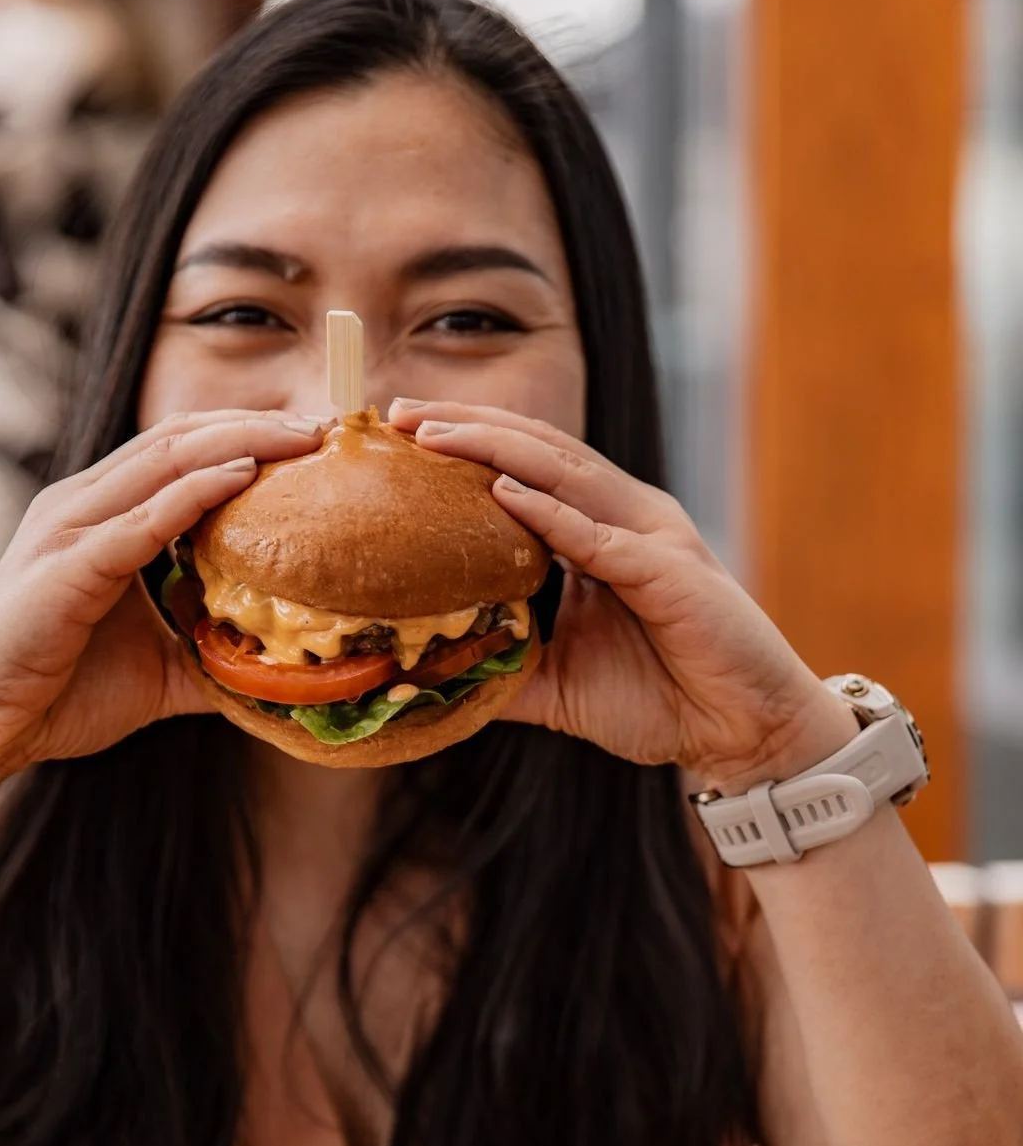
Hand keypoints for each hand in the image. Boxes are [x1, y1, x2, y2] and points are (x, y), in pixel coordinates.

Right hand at [0, 410, 324, 781]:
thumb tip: (279, 674)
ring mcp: (69, 528)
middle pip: (181, 436)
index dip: (248, 436)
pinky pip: (143, 516)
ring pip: (167, 458)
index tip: (316, 442)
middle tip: (327, 426)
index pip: (182, 450)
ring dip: (242, 442)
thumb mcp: (155, 671)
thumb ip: (209, 656)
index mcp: (99, 515)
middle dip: (258, 425)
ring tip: (305, 436)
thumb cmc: (55, 694)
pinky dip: (197, 490)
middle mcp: (81, 504)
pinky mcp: (66, 566)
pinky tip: (245, 477)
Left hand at [389, 399, 855, 792]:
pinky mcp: (670, 571)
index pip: (527, 471)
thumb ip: (504, 668)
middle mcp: (626, 519)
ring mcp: (651, 538)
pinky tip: (503, 492)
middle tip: (403, 413)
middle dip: (470, 426)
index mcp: (602, 533)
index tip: (402, 437)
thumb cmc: (663, 700)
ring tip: (436, 435)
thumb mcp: (561, 683)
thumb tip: (430, 678)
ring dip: (497, 449)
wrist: (744, 732)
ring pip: (566, 474)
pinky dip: (550, 512)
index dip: (468, 446)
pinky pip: (599, 536)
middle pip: (539, 452)